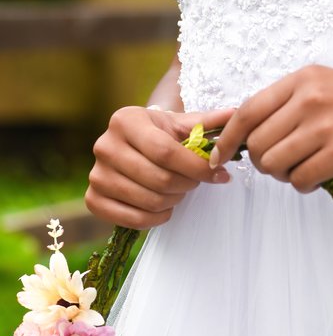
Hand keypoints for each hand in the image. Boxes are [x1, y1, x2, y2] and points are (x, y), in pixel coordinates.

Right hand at [86, 106, 234, 227]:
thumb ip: (207, 123)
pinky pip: (135, 220)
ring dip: (174, 201)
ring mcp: (97, 175)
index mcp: (125, 120)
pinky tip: (164, 207)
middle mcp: (105, 146)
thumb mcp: (180, 125)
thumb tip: (236, 115)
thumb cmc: (159, 136)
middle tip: (193, 183)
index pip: (166, 152)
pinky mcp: (94, 200)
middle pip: (160, 180)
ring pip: (150, 201)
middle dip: (187, 185)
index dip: (197, 168)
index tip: (219, 174)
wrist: (129, 150)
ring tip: (178, 192)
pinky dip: (157, 218)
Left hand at [210, 65, 332, 191]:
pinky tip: (323, 178)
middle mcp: (309, 97)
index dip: (226, 139)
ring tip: (307, 170)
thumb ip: (291, 106)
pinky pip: (300, 180)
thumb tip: (250, 135)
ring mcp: (325, 124)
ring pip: (273, 165)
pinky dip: (305, 186)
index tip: (218, 158)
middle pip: (256, 144)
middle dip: (262, 164)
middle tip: (284, 167)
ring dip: (284, 176)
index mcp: (302, 80)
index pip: (246, 111)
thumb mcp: (328, 90)